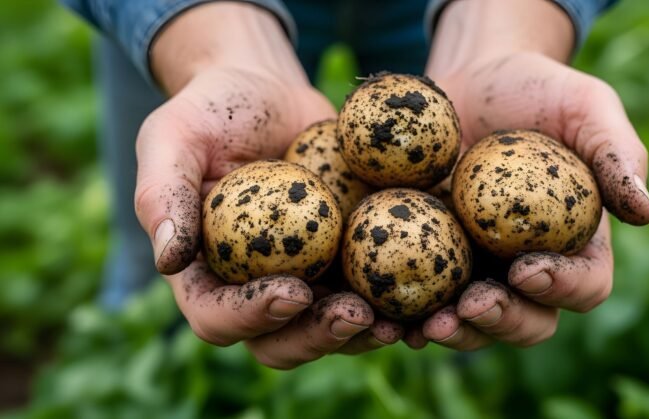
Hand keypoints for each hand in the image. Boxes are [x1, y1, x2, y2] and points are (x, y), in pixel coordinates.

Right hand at [133, 3, 401, 367]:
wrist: (266, 91)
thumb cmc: (212, 110)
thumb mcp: (173, 137)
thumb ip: (162, 194)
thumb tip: (168, 259)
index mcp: (204, 274)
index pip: (218, 317)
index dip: (251, 317)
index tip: (291, 290)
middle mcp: (252, 288)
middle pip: (279, 342)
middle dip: (316, 336)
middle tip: (355, 314)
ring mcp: (302, 278)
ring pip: (329, 329)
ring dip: (363, 333)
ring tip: (397, 318)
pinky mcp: (344, 259)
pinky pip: (368, 292)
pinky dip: (394, 300)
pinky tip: (427, 291)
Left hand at [406, 0, 648, 349]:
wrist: (471, 80)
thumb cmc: (537, 90)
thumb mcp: (586, 106)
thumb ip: (617, 153)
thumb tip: (644, 212)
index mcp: (575, 244)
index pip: (583, 286)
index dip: (560, 287)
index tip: (526, 268)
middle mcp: (527, 269)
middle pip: (527, 321)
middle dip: (501, 321)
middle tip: (472, 305)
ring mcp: (476, 270)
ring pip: (472, 323)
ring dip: (453, 331)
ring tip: (426, 324)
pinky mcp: (429, 261)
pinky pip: (420, 299)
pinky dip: (404, 313)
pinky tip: (383, 313)